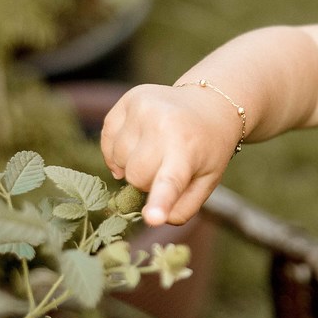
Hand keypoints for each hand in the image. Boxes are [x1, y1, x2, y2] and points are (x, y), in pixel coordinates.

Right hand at [100, 83, 242, 225]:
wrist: (210, 103)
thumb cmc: (207, 148)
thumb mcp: (208, 180)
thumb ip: (184, 207)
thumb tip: (156, 218)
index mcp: (188, 149)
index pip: (170, 181)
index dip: (159, 202)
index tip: (152, 219)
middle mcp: (163, 124)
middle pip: (134, 176)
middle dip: (146, 180)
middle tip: (167, 166)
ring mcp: (144, 108)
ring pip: (118, 160)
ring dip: (132, 163)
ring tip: (156, 149)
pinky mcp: (130, 99)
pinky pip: (107, 140)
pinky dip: (118, 149)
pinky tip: (139, 141)